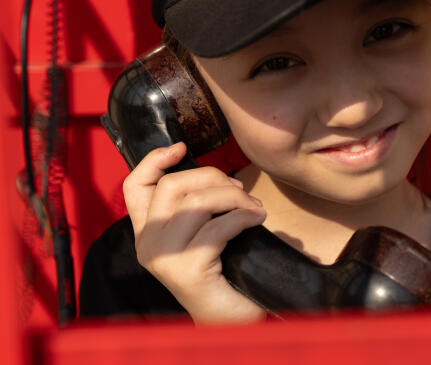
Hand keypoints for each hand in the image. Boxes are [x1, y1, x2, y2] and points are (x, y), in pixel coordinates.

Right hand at [123, 142, 266, 323]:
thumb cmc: (223, 275)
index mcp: (146, 234)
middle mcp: (147, 245)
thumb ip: (196, 209)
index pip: (134, 187)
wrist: (232, 322)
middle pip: (172, 186)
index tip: (182, 147)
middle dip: (213, 177)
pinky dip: (242, 217)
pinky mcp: (187, 269)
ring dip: (233, 197)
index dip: (155, 160)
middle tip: (241, 191)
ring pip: (195, 202)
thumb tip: (220, 176)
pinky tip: (257, 220)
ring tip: (253, 207)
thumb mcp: (203, 235)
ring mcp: (164, 258)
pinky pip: (218, 227)